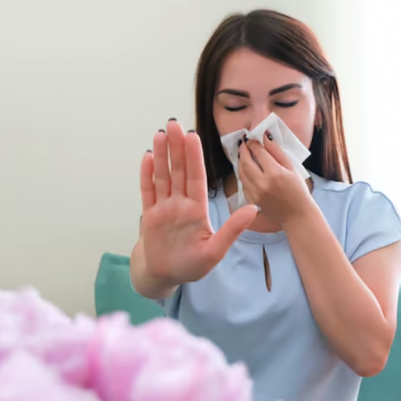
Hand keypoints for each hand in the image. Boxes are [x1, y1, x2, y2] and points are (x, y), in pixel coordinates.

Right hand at [140, 120, 258, 283]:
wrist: (166, 276)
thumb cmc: (191, 266)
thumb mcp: (215, 251)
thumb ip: (232, 230)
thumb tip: (254, 209)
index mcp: (197, 209)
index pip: (196, 177)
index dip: (194, 157)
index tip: (193, 136)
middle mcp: (180, 204)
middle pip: (178, 170)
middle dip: (177, 148)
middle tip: (174, 124)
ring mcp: (163, 208)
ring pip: (163, 176)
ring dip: (162, 155)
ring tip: (161, 133)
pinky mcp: (149, 215)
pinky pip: (147, 191)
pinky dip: (147, 174)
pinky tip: (148, 156)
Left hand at [238, 132, 312, 224]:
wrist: (297, 215)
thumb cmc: (298, 191)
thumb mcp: (291, 168)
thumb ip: (277, 152)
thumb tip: (265, 137)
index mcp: (275, 173)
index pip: (259, 153)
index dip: (253, 144)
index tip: (251, 139)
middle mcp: (262, 183)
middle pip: (245, 162)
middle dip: (243, 151)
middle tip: (243, 144)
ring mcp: (255, 193)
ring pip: (241, 173)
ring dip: (240, 162)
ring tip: (243, 155)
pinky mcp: (252, 201)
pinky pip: (243, 184)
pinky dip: (243, 175)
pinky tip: (246, 170)